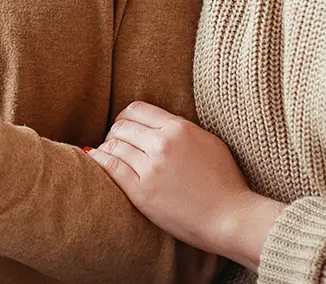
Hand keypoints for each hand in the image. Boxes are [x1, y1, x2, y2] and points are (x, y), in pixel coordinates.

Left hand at [87, 102, 283, 267]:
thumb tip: (156, 124)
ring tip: (109, 154)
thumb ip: (181, 129)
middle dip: (115, 132)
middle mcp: (162, 144)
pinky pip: (109, 166)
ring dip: (107, 148)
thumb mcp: (209, 143)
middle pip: (121, 126)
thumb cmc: (225, 183)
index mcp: (179, 128)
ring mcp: (150, 168)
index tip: (125, 126)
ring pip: (113, 145)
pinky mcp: (141, 192)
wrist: (231, 218)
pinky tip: (94, 159)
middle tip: (116, 143)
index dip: (126, 117)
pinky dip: (98, 160)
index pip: (136, 109)